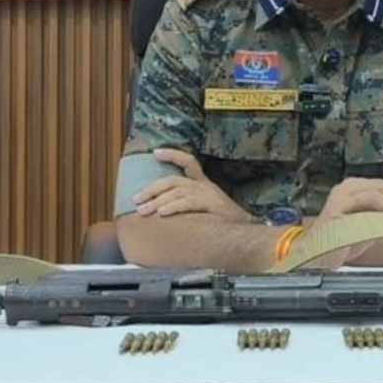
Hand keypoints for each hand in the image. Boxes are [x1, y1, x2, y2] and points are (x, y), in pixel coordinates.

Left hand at [133, 148, 250, 220]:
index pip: (188, 161)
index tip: (155, 152)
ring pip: (178, 191)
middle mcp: (205, 186)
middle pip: (174, 180)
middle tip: (136, 199)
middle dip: (152, 188)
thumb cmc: (223, 223)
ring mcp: (209, 194)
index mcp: (204, 184)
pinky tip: (162, 213)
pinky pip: (189, 203)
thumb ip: (188, 207)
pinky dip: (174, 207)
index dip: (172, 154)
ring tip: (143, 210)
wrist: (247, 231)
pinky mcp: (212, 204)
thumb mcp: (205, 209)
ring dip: (158, 200)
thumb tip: (161, 212)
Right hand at [298, 178, 382, 268]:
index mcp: (353, 187)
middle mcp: (346, 188)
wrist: (315, 256)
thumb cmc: (339, 241)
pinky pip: (363, 211)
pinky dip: (380, 218)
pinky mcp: (336, 212)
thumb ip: (382, 215)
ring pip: (376, 195)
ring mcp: (340, 198)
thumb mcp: (367, 224)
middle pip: (382, 186)